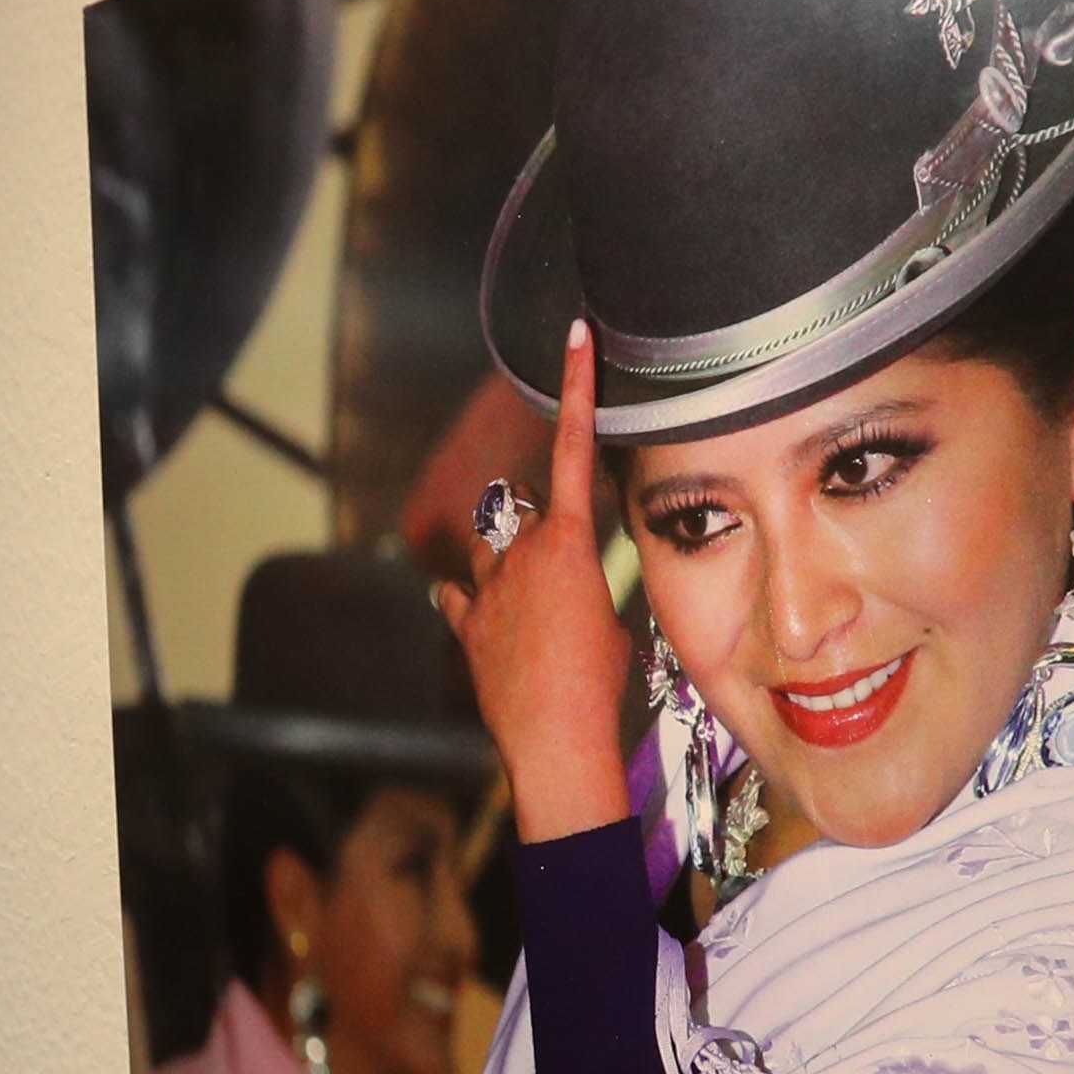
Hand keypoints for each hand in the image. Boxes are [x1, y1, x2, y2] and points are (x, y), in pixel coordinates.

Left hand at [434, 322, 634, 840]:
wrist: (557, 738)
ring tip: (531, 604)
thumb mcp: (617, 625)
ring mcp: (486, 587)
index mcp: (570, 543)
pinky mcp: (464, 624)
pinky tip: (473, 612)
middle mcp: (522, 551)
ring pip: (490, 546)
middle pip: (525, 507)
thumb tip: (573, 597)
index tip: (576, 335)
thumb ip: (590, 591)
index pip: (573, 447)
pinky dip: (466, 601)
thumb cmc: (602, 684)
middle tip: (557, 566)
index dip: (578, 387)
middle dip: (536, 522)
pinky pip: (455, 596)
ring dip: (506, 559)